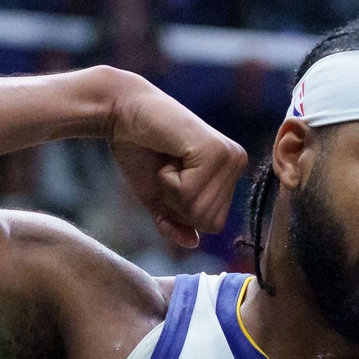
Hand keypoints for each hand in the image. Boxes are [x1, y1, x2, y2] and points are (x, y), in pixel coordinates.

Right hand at [104, 72, 246, 248]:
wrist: (121, 113)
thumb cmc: (140, 151)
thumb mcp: (159, 197)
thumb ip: (175, 222)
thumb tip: (193, 244)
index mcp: (230, 172)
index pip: (212, 224)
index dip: (181, 209)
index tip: (170, 175)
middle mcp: (237, 162)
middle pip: (208, 222)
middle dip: (176, 202)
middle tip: (167, 166)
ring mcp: (229, 156)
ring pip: (199, 211)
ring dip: (171, 190)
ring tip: (168, 159)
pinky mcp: (215, 151)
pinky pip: (189, 194)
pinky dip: (168, 180)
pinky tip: (168, 153)